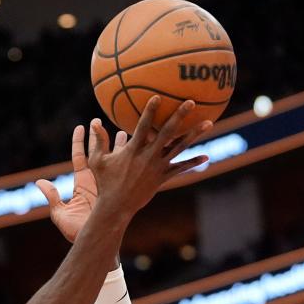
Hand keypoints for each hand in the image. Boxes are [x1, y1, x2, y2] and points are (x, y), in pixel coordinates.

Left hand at [36, 125, 126, 242]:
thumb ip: (52, 197)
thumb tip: (38, 183)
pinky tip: (139, 149)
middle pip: (100, 153)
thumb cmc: (77, 231)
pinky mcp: (120, 192)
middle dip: (102, 136)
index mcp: (82, 183)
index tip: (82, 125)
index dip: (80, 141)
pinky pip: (126, 174)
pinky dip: (132, 161)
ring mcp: (109, 186)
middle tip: (104, 119)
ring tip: (126, 129)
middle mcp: (96, 182)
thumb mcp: (61, 214)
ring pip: (116, 160)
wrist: (97, 243)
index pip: (81, 157)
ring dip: (121, 145)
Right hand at [86, 96, 212, 218]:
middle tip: (191, 101)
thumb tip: (94, 121)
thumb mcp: (97, 161)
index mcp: (133, 150)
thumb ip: (98, 140)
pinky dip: (193, 162)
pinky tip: (206, 156)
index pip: (143, 126)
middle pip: (168, 133)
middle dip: (179, 116)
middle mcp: (149, 157)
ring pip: (179, 148)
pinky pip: (181, 168)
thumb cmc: (105, 182)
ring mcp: (158, 167)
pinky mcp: (163, 177)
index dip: (150, 111)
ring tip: (209, 122)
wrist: (117, 207)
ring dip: (194, 134)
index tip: (157, 96)